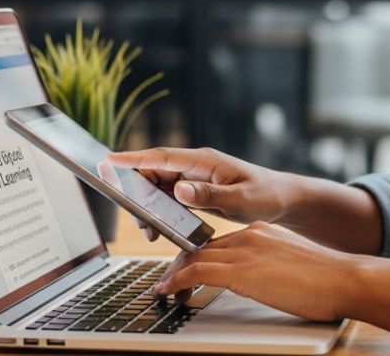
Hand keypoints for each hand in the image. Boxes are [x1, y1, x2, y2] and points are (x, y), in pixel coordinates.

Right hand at [104, 147, 292, 237]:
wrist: (281, 200)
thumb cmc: (265, 196)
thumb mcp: (240, 200)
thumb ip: (210, 196)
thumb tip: (179, 189)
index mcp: (204, 161)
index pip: (162, 156)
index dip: (133, 158)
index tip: (109, 160)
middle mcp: (195, 166)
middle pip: (153, 172)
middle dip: (137, 194)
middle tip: (138, 221)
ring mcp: (194, 177)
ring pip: (157, 187)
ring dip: (148, 207)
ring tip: (151, 233)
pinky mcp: (195, 190)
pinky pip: (168, 197)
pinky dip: (160, 212)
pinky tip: (161, 230)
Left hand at [151, 221, 360, 322]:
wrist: (343, 279)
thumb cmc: (327, 280)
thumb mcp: (291, 266)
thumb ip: (270, 267)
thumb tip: (261, 282)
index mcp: (262, 232)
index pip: (218, 242)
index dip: (197, 257)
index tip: (186, 270)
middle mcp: (250, 235)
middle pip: (201, 247)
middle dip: (180, 265)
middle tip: (168, 281)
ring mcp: (245, 250)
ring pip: (194, 257)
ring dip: (173, 275)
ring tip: (164, 289)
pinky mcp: (241, 270)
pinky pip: (196, 273)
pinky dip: (176, 282)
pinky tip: (167, 293)